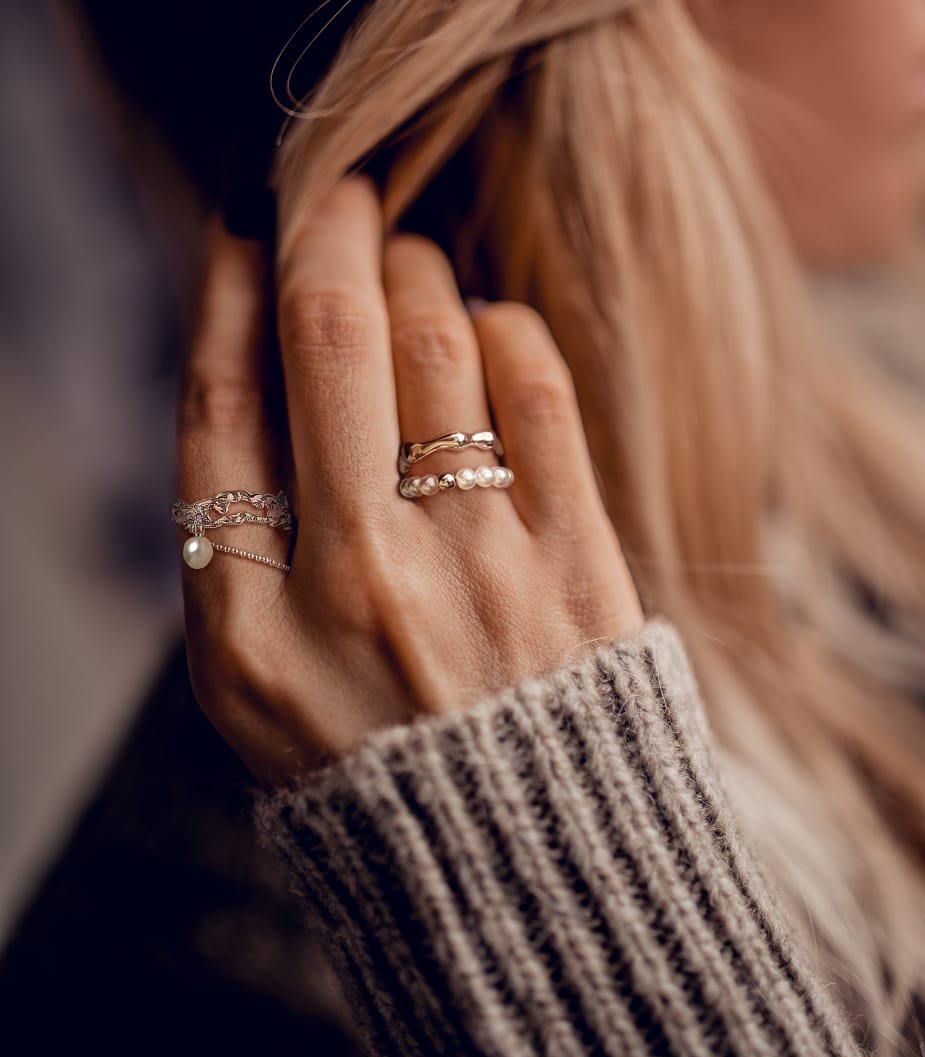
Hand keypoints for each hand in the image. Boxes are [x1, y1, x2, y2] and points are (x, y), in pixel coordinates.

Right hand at [175, 174, 644, 786]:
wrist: (527, 872)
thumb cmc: (374, 766)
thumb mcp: (254, 689)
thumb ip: (232, 543)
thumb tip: (252, 361)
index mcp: (247, 627)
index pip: (216, 405)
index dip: (226, 289)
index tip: (245, 227)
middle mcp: (355, 581)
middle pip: (326, 334)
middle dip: (324, 221)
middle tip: (333, 184)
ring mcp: (475, 565)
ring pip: (437, 336)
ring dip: (418, 267)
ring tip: (410, 263)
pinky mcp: (577, 557)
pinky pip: (536, 383)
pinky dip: (503, 328)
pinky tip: (487, 334)